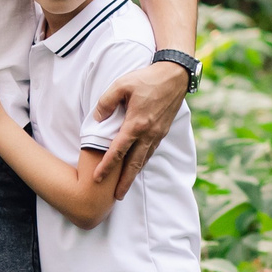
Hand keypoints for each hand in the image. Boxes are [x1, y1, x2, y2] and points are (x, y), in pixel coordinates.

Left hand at [91, 59, 189, 197]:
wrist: (174, 75)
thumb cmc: (146, 79)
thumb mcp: (121, 85)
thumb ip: (106, 102)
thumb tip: (97, 119)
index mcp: (136, 124)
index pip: (118, 150)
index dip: (107, 166)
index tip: (97, 179)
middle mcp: (149, 133)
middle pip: (134, 164)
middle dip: (124, 182)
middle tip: (116, 197)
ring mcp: (158, 134)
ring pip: (144, 159)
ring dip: (134, 174)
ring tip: (125, 186)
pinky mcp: (163, 131)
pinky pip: (151, 151)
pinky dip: (143, 162)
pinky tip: (137, 166)